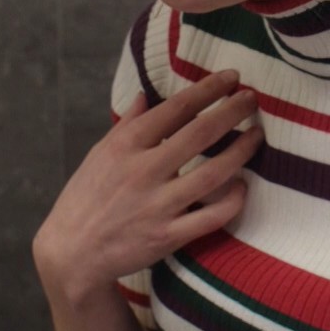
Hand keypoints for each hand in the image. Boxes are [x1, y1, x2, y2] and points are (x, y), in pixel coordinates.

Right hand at [33, 70, 263, 299]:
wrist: (72, 253)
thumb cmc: (86, 198)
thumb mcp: (99, 154)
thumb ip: (127, 125)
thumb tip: (145, 95)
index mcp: (126, 146)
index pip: (175, 108)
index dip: (207, 89)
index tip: (231, 77)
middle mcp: (144, 171)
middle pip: (199, 134)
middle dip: (231, 111)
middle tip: (252, 98)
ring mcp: (158, 206)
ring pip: (213, 174)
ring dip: (241, 151)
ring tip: (257, 136)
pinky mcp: (168, 237)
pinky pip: (211, 217)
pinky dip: (233, 200)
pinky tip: (243, 185)